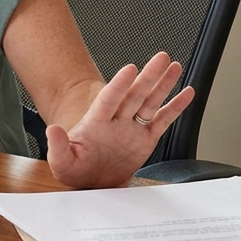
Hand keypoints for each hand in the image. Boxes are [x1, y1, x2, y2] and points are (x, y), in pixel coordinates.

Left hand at [45, 51, 192, 188]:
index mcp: (96, 123)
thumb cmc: (74, 169)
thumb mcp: (61, 161)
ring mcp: (131, 129)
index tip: (130, 69)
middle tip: (161, 58)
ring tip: (174, 66)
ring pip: (151, 102)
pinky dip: (176, 107)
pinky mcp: (145, 140)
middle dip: (148, 76)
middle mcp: (117, 121)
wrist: (89, 182)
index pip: (110, 99)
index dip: (120, 84)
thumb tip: (53, 130)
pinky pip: (163, 121)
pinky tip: (187, 93)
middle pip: (135, 94)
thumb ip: (58, 146)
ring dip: (163, 85)